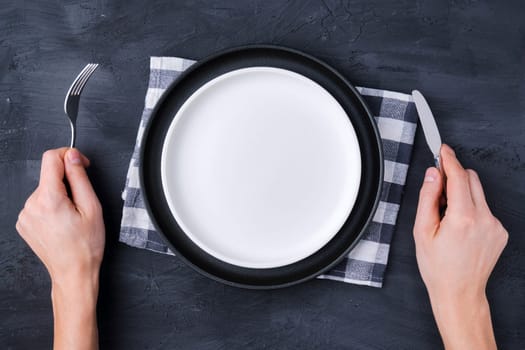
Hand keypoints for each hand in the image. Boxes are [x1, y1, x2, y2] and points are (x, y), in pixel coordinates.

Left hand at [16, 148, 103, 349]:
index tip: (81, 164)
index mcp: (49, 198)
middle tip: (82, 201)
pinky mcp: (24, 222)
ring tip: (72, 216)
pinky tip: (62, 222)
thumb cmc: (86, 245)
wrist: (73, 272)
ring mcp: (25, 215)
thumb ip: (80, 177)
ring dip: (59, 194)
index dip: (69, 156)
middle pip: (49, 176)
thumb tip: (72, 156)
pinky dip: (51, 206)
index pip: (51, 158)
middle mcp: (31, 205)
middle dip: (67, 181)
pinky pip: (38, 203)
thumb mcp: (92, 207)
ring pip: (44, 189)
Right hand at [414, 144, 507, 349]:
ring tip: (447, 216)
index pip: (458, 176)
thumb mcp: (422, 231)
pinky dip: (471, 208)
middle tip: (436, 191)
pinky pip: (485, 208)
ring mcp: (496, 226)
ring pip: (479, 193)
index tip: (442, 150)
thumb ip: (427, 198)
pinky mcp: (501, 232)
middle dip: (454, 177)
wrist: (459, 292)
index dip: (449, 160)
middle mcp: (484, 219)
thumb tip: (432, 174)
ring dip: (462, 193)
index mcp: (462, 218)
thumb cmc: (438, 267)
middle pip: (471, 180)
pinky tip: (459, 227)